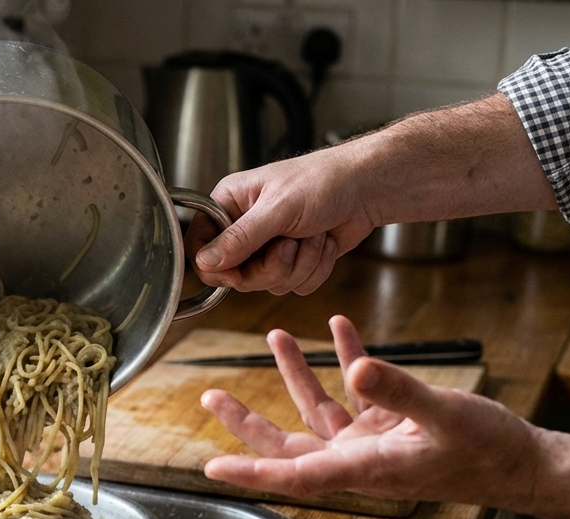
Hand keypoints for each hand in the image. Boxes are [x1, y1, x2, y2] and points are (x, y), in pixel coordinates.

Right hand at [191, 147, 377, 295]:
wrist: (369, 188)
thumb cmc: (325, 181)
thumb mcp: (278, 209)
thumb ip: (240, 238)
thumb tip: (205, 262)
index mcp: (230, 205)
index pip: (201, 247)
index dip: (218, 266)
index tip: (239, 270)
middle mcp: (245, 227)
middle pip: (236, 275)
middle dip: (272, 266)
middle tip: (290, 244)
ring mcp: (269, 246)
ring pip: (267, 284)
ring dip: (299, 265)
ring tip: (314, 236)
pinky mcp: (293, 261)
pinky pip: (293, 286)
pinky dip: (315, 270)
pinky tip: (324, 243)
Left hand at [199, 316, 540, 506]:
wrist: (521, 462)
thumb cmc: (487, 451)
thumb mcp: (444, 415)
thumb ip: (400, 391)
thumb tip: (357, 370)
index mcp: (363, 468)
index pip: (294, 474)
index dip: (250, 473)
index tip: (211, 468)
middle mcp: (357, 458)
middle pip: (286, 444)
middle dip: (247, 421)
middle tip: (210, 397)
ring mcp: (370, 442)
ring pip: (317, 410)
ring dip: (295, 373)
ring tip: (276, 334)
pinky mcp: (388, 424)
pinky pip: (356, 390)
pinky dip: (348, 359)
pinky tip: (342, 327)